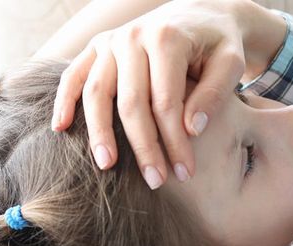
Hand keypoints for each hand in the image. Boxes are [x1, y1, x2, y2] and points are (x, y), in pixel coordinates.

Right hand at [51, 0, 285, 188]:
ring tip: (106, 165)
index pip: (166, 101)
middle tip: (156, 181)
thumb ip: (214, 94)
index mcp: (167, 39)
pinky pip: (74, 74)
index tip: (185, 171)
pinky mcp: (97, 46)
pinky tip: (61, 128)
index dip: (174, 141)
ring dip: (99, 131)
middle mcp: (133, 36)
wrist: (200, 13)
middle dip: (143, 146)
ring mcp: (110, 40)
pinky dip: (64, 100)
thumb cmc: (218, 43)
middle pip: (131, 102)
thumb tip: (192, 129)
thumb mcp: (231, 63)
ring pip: (96, 91)